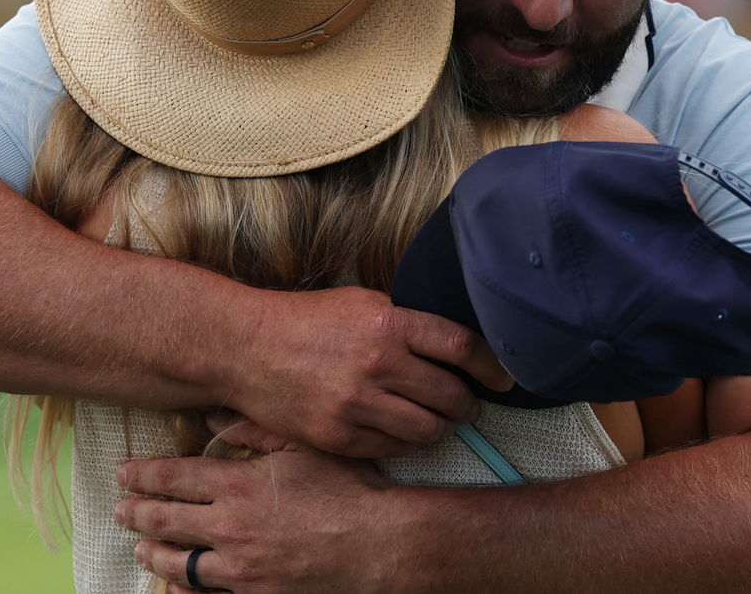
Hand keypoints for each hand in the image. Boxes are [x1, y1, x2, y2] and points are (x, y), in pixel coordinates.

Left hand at [116, 451, 395, 593]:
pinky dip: (185, 589)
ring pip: (178, 563)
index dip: (143, 475)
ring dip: (153, 553)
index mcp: (237, 484)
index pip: (172, 478)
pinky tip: (177, 585)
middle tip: (121, 510)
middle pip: (165, 521)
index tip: (125, 473)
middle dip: (137, 513)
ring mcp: (239, 567)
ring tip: (141, 548)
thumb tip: (215, 413)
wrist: (380, 545)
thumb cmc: (349, 490)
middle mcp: (228, 527)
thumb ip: (256, 429)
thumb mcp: (305, 446)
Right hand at [226, 285, 511, 458]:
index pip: (462, 347)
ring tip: (439, 421)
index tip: (505, 377)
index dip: (493, 365)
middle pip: (451, 395)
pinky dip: (407, 443)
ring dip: (442, 427)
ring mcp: (357, 403)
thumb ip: (407, 323)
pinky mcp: (338, 436)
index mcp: (389, 322)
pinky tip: (402, 431)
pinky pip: (394, 449)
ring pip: (428, 430)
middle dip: (469, 404)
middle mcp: (378, 363)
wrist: (245, 347)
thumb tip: (456, 346)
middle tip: (469, 405)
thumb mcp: (362, 301)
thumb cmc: (307, 320)